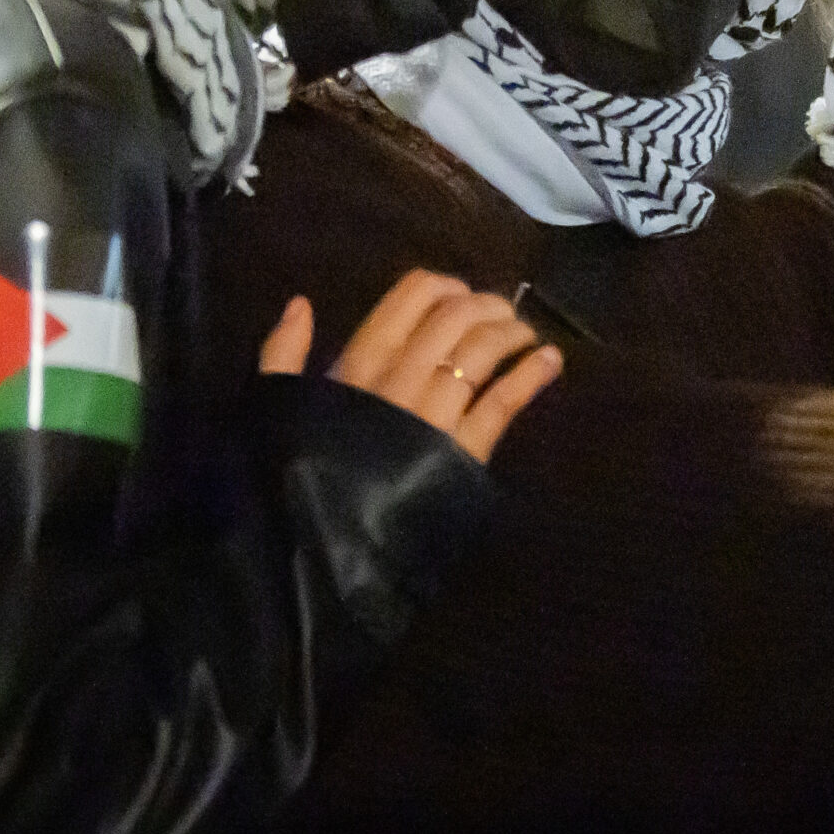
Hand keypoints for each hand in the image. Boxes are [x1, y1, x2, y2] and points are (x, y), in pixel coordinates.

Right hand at [260, 270, 559, 464]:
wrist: (318, 546)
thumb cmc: (296, 476)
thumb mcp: (281, 407)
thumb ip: (284, 352)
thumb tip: (300, 302)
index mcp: (359, 363)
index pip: (411, 298)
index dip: (445, 287)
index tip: (460, 294)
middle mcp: (402, 377)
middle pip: (457, 318)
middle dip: (487, 306)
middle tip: (502, 313)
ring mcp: (436, 412)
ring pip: (483, 351)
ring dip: (512, 333)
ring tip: (525, 335)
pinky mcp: (465, 450)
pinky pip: (504, 401)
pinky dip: (533, 374)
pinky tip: (551, 360)